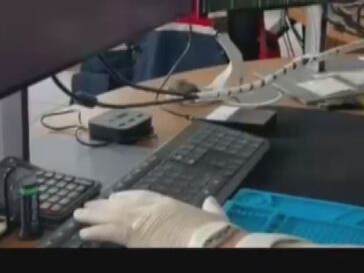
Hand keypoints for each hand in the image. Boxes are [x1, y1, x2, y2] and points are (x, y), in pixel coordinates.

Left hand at [74, 190, 241, 247]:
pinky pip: (110, 233)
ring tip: (79, 215)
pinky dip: (96, 231)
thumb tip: (211, 201)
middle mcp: (154, 208)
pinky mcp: (136, 236)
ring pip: (113, 215)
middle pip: (123, 204)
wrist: (208, 240)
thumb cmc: (212, 231)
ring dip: (95, 215)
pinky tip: (84, 232)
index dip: (127, 196)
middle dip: (105, 205)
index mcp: (170, 204)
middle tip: (89, 205)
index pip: (144, 196)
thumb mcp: (212, 216)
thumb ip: (209, 208)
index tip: (115, 196)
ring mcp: (144, 220)